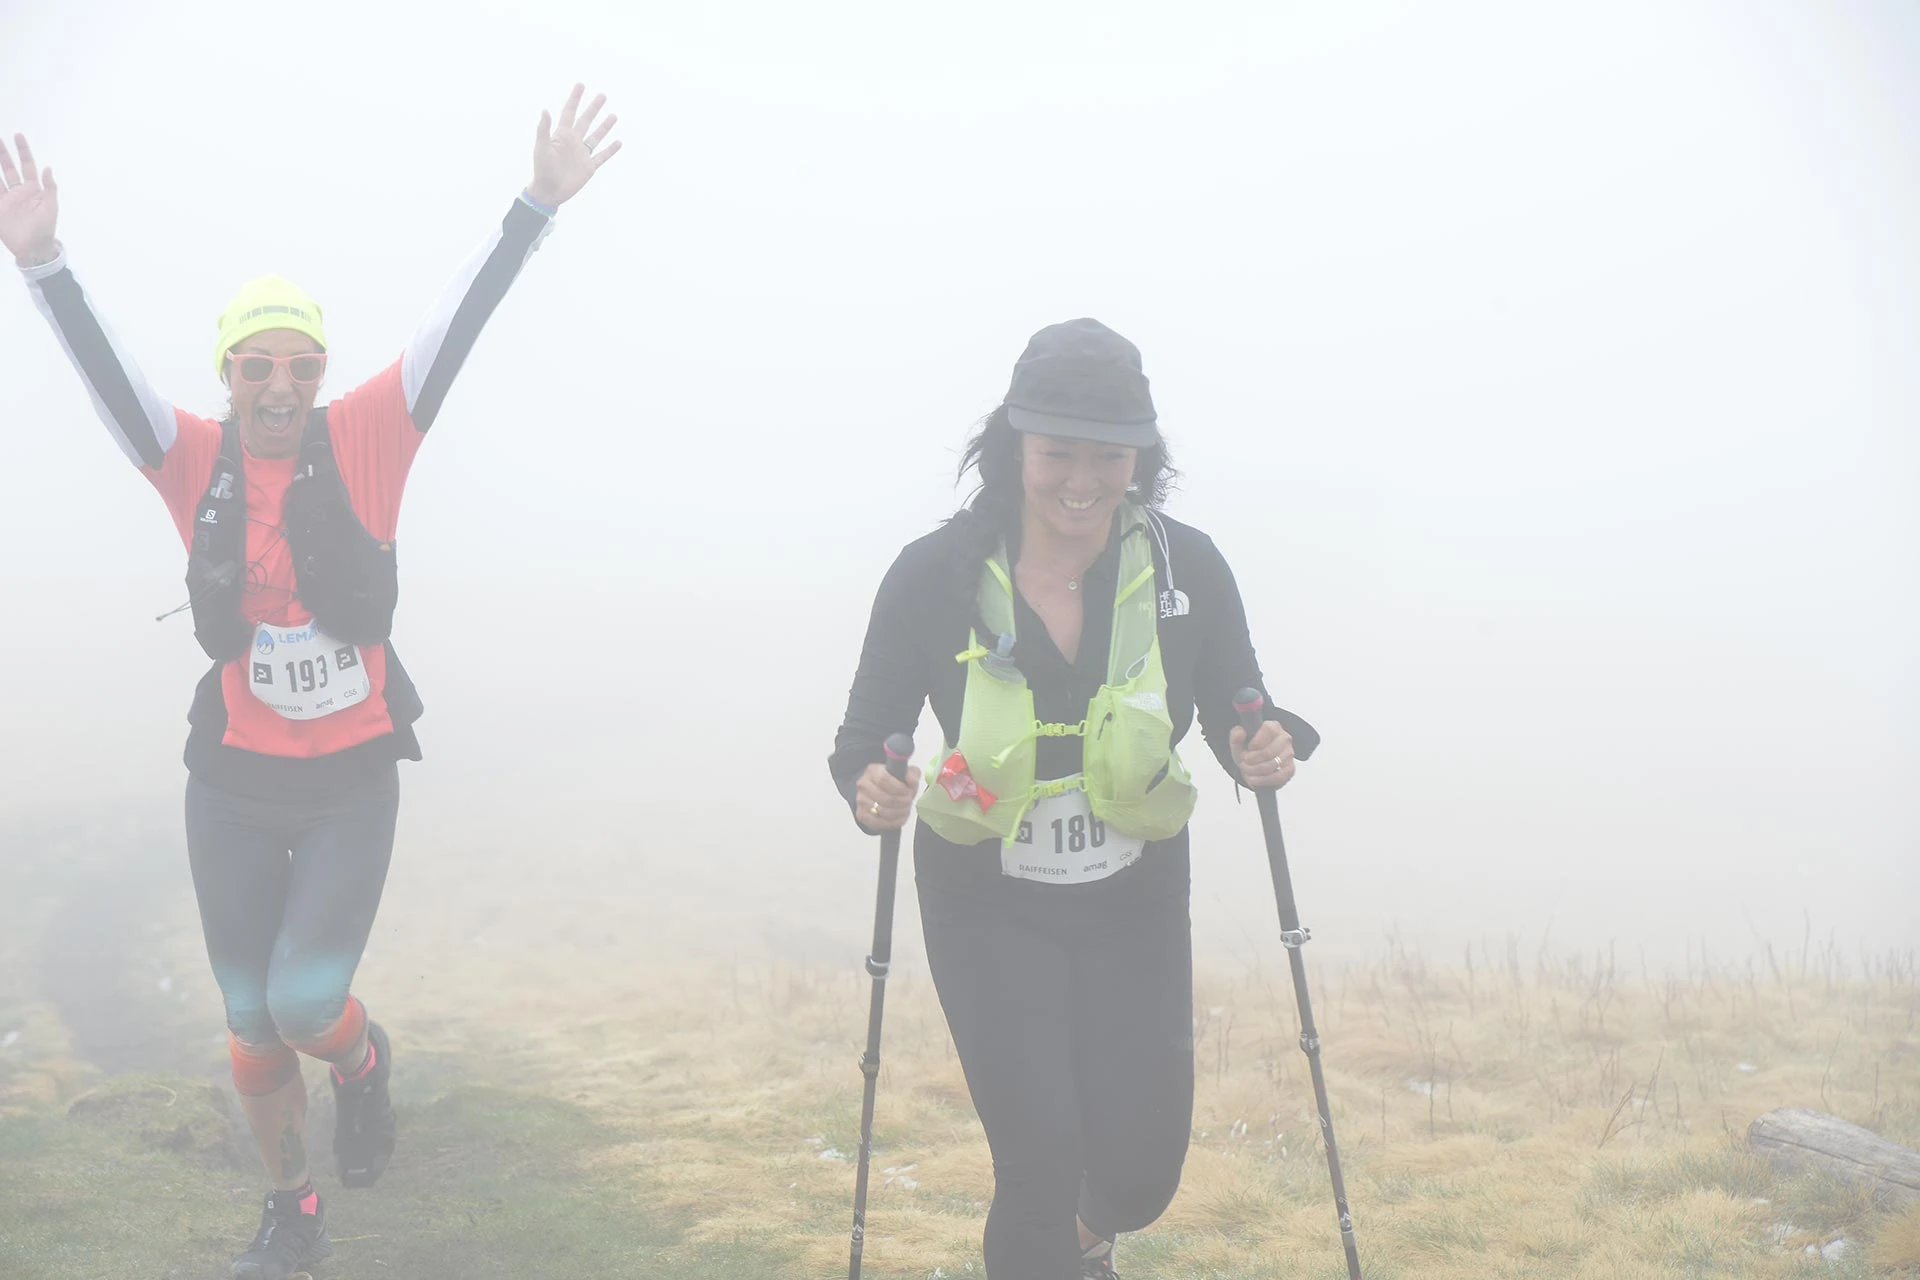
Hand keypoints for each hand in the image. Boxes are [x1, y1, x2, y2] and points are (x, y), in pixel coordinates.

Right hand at [0, 134, 59, 265]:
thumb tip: (48, 167)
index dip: (23, 151)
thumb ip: (50, 187)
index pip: (27, 165)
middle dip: (3, 153)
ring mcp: (7, 199)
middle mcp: (19, 191)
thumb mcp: (51, 206)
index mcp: (33, 189)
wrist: (34, 248)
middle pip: (9, 168)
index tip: (17, 135)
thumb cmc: (46, 228)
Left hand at [527, 84, 620, 207]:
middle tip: (602, 95)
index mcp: (562, 135)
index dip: (575, 99)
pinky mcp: (589, 167)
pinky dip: (610, 150)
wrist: (549, 191)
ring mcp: (582, 154)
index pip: (570, 112)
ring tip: (613, 115)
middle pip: (586, 120)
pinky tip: (618, 142)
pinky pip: (602, 156)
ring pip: (596, 136)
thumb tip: (545, 110)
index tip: (581, 85)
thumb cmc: (542, 169)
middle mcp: (574, 142)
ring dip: (604, 126)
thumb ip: (544, 129)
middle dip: (593, 108)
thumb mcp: (542, 148)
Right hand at [854, 760, 922, 831]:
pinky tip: (900, 818)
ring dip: (899, 813)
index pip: (883, 779)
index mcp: (873, 770)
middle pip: (885, 798)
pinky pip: (878, 823)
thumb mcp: (906, 774)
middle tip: (909, 802)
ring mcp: (860, 800)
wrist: (880, 793)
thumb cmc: (895, 782)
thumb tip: (912, 781)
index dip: (899, 788)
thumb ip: (912, 774)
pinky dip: (892, 823)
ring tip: (905, 809)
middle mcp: (863, 784)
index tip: (909, 792)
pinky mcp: (861, 814)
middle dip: (902, 803)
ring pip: (882, 812)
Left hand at [1231, 719, 1295, 789]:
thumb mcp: (1238, 743)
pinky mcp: (1290, 770)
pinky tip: (1253, 779)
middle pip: (1268, 751)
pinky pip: (1278, 778)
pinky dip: (1262, 780)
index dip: (1256, 742)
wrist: (1254, 764)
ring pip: (1271, 766)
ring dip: (1253, 770)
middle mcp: (1284, 739)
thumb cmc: (1248, 751)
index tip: (1248, 748)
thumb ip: (1236, 736)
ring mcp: (1289, 755)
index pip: (1269, 730)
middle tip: (1244, 761)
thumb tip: (1240, 732)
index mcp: (1273, 726)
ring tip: (1246, 769)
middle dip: (1250, 760)